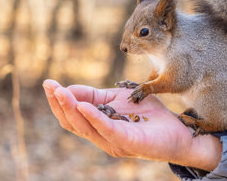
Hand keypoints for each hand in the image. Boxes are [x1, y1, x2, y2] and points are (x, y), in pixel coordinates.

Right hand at [42, 79, 221, 170]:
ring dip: (71, 109)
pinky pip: (107, 130)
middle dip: (59, 104)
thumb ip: (96, 96)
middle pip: (74, 123)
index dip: (59, 101)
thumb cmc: (148, 116)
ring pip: (85, 127)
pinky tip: (83, 106)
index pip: (72, 116)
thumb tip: (70, 89)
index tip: (48, 84)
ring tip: (60, 93)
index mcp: (99, 127)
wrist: (178, 130)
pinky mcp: (128, 142)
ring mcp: (114, 142)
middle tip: (49, 87)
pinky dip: (93, 118)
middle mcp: (102, 137)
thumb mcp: (118, 99)